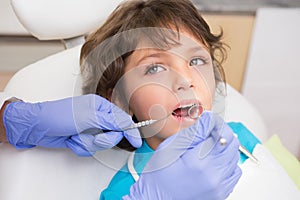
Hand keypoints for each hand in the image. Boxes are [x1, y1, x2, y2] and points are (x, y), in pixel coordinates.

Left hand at [3, 94, 141, 155]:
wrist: (39, 126)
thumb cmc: (60, 115)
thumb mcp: (90, 117)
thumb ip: (112, 121)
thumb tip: (128, 126)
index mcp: (101, 106)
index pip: (122, 119)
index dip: (130, 131)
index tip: (137, 141)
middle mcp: (97, 117)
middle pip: (113, 134)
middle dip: (102, 138)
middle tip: (92, 135)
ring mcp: (90, 128)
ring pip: (101, 143)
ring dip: (88, 143)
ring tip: (77, 136)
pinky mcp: (82, 138)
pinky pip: (90, 148)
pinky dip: (80, 146)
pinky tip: (72, 139)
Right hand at [123, 112, 241, 199]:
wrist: (156, 199)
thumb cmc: (158, 176)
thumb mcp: (170, 148)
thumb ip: (192, 133)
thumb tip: (208, 120)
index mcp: (199, 163)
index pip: (221, 133)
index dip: (216, 123)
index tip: (209, 122)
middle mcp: (213, 176)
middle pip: (232, 144)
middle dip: (221, 134)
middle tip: (208, 134)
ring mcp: (219, 187)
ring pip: (234, 157)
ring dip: (224, 149)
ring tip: (208, 150)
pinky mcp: (221, 194)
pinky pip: (233, 173)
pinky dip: (226, 164)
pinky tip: (212, 163)